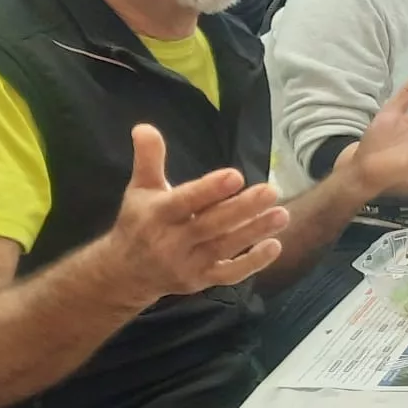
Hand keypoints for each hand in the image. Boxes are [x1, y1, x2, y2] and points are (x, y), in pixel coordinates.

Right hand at [108, 124, 287, 300]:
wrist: (125, 273)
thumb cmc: (139, 222)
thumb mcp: (140, 189)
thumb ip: (148, 158)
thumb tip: (144, 127)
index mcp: (157, 214)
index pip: (185, 202)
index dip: (210, 190)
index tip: (237, 176)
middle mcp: (170, 241)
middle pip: (211, 225)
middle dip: (242, 209)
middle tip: (272, 191)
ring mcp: (187, 264)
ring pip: (224, 248)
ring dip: (254, 232)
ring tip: (282, 214)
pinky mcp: (200, 281)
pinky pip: (229, 274)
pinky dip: (252, 263)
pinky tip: (275, 245)